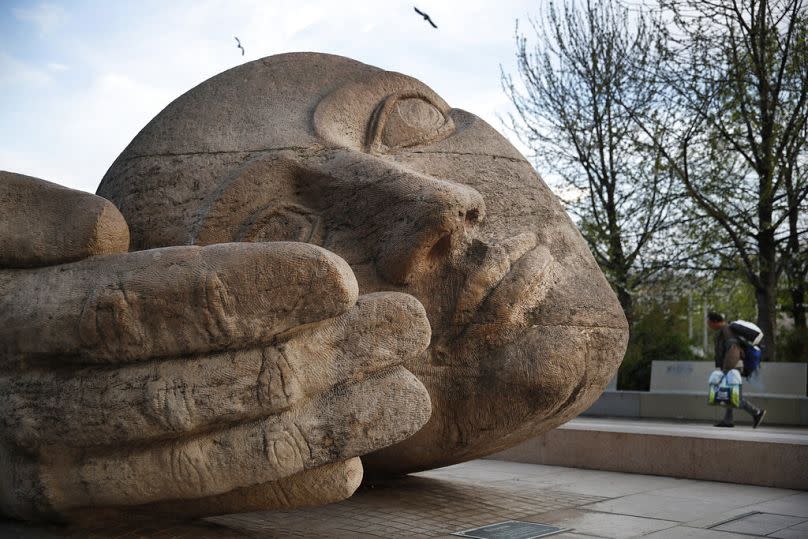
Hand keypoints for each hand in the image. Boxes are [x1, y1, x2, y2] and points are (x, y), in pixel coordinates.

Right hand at [0, 172, 431, 520]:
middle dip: (308, 360)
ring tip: (408, 397)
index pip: (136, 308)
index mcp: (11, 325)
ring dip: (315, 429)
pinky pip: (194, 505)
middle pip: (190, 388)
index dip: (241, 293)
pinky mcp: (101, 507)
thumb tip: (101, 229)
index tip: (340, 279)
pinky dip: (271, 491)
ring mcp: (67, 474)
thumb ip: (19, 220)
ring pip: (205, 456)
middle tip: (407, 325)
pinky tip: (349, 471)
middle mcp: (35, 411)